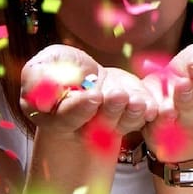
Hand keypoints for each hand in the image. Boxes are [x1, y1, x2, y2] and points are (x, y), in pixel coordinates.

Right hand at [21, 45, 157, 156]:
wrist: (84, 74)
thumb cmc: (59, 69)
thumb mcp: (43, 66)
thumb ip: (37, 79)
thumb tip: (44, 98)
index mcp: (56, 118)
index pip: (67, 118)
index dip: (79, 109)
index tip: (92, 96)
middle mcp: (85, 127)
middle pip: (97, 125)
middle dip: (110, 110)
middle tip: (118, 96)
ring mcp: (112, 123)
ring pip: (122, 122)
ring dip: (131, 112)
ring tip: (136, 100)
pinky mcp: (132, 115)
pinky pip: (143, 117)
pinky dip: (150, 111)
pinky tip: (155, 106)